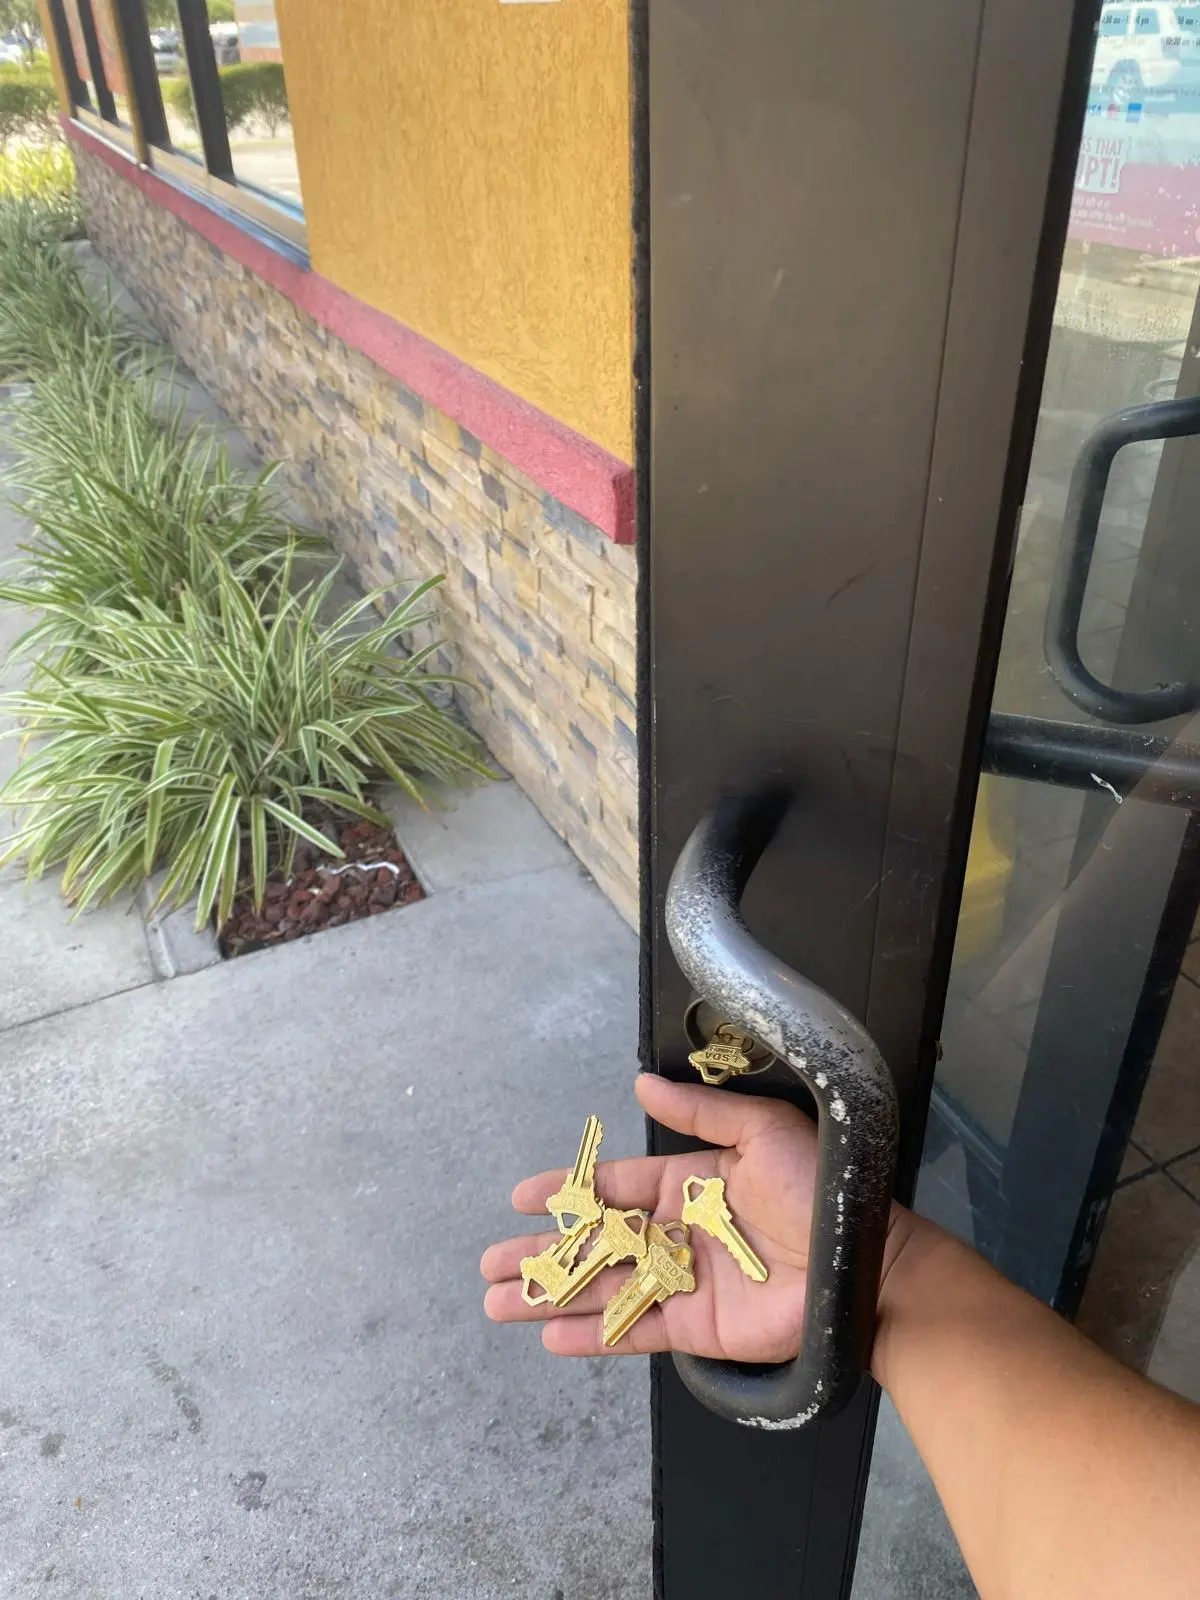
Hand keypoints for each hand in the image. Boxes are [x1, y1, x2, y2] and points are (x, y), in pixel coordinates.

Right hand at [481, 1074, 825, 1361]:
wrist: (866, 1258)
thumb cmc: (821, 1187)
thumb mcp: (760, 1130)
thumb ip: (699, 1113)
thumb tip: (642, 1081)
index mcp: (690, 1183)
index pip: (614, 1188)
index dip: (567, 1192)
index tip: (522, 1198)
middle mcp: (679, 1232)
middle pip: (595, 1244)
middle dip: (542, 1254)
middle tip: (490, 1263)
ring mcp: (685, 1281)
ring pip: (603, 1289)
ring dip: (551, 1296)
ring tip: (499, 1303)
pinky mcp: (698, 1326)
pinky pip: (634, 1330)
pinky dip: (593, 1335)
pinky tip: (551, 1336)